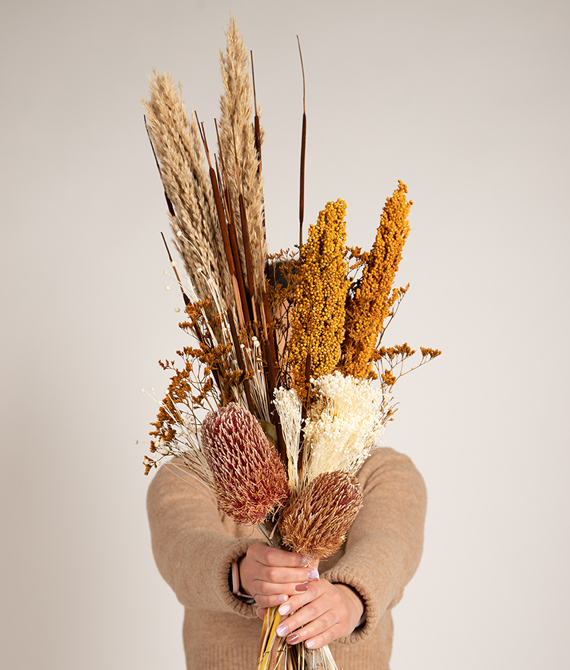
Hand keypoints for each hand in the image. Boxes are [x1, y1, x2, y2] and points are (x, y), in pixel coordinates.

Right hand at [238, 543, 318, 607]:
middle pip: (272, 573)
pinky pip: (264, 601)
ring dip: (288, 589)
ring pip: (268, 588)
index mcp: (255, 551)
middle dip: (294, 575)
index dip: (291, 559)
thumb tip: (313, 558)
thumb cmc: (276, 558)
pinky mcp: (254, 596)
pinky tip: (288, 599)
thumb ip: (295, 554)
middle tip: (311, 576)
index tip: (307, 561)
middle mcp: (249, 567)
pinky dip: (276, 600)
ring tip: (305, 588)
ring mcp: (250, 583)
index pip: (272, 556)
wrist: (260, 568)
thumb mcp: (282, 550)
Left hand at [239, 544, 363, 648]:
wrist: (348, 604)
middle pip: (312, 609)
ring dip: (304, 632)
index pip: (307, 591)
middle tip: (280, 630)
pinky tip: (307, 644)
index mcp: (321, 584)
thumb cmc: (319, 600)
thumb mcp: (307, 595)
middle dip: (294, 621)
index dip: (293, 601)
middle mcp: (332, 596)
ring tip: (290, 639)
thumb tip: (260, 609)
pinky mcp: (344, 625)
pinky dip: (319, 640)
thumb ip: (285, 601)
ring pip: (321, 622)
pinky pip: (331, 634)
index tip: (280, 610)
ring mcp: (339, 611)